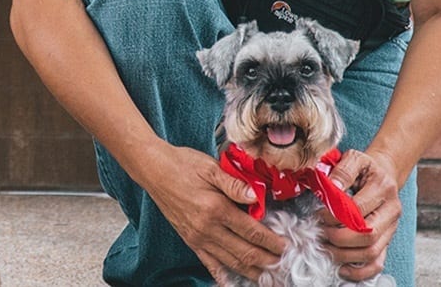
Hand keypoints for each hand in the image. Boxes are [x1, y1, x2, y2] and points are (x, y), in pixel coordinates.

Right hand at [137, 143, 284, 283]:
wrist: (154, 170)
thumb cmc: (183, 164)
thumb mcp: (211, 167)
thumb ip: (234, 184)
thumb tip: (255, 196)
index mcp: (216, 208)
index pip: (251, 231)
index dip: (271, 241)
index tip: (285, 246)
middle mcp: (207, 228)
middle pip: (244, 251)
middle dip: (267, 260)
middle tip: (283, 265)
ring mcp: (198, 237)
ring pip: (230, 262)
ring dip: (251, 271)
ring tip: (267, 277)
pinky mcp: (190, 241)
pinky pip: (209, 263)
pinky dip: (223, 275)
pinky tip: (233, 282)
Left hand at [321, 149, 401, 281]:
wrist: (384, 173)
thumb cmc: (364, 168)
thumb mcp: (354, 158)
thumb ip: (343, 170)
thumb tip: (332, 187)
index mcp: (383, 187)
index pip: (358, 209)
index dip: (335, 215)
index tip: (319, 214)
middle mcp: (392, 210)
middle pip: (367, 235)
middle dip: (338, 237)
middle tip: (321, 232)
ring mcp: (391, 229)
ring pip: (371, 252)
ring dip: (344, 254)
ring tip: (326, 247)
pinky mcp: (387, 241)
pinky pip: (377, 263)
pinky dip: (360, 271)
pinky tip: (342, 267)